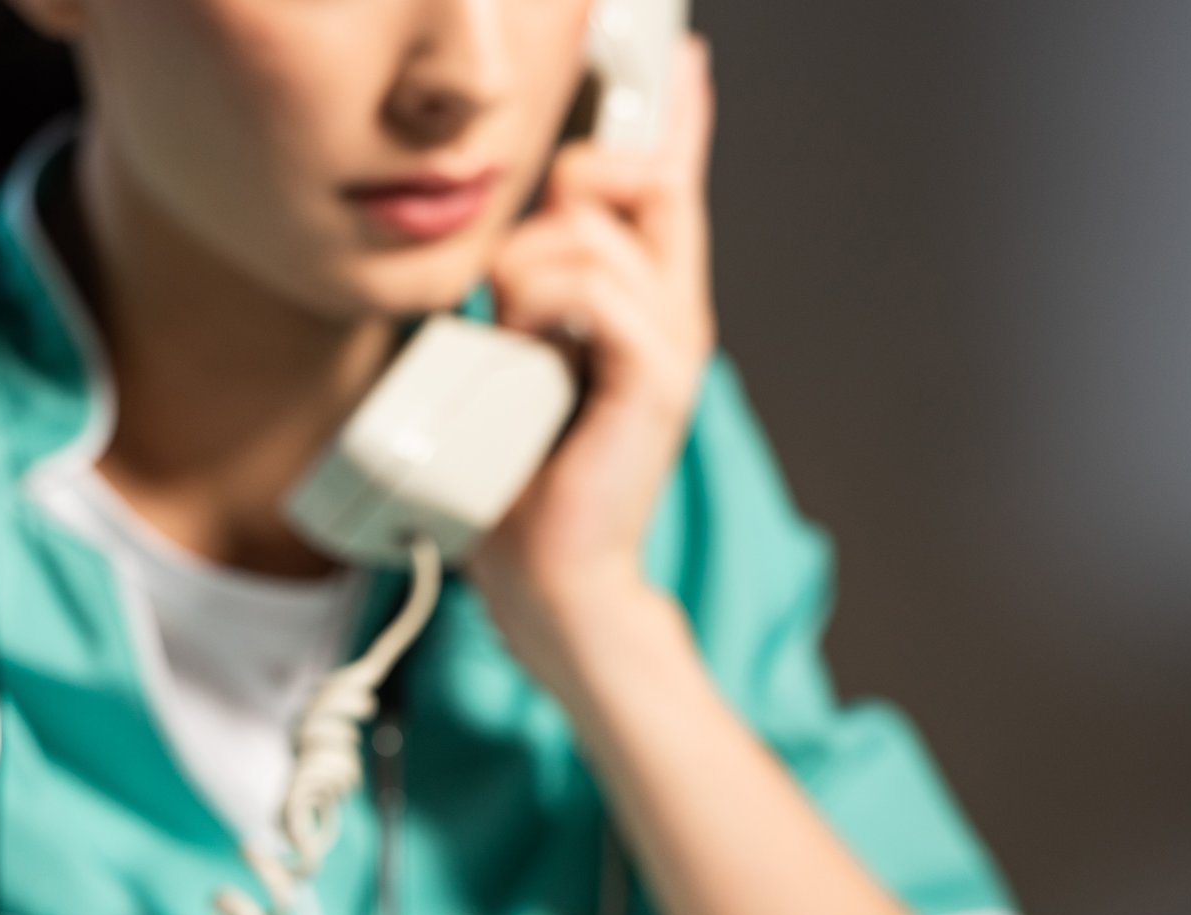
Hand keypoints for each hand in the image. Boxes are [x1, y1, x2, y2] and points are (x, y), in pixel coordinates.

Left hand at [473, 36, 715, 671]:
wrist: (551, 578)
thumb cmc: (527, 485)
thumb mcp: (519, 364)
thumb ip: (530, 299)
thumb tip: (507, 244)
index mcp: (646, 308)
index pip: (669, 186)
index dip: (676, 119)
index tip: (683, 59)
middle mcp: (672, 313)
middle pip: (638, 180)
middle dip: (574, 186)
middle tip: (530, 257)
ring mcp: (672, 342)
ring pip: (588, 231)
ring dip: (525, 274)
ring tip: (516, 341)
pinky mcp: (657, 374)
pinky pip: (592, 285)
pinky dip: (541, 307)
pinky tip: (531, 351)